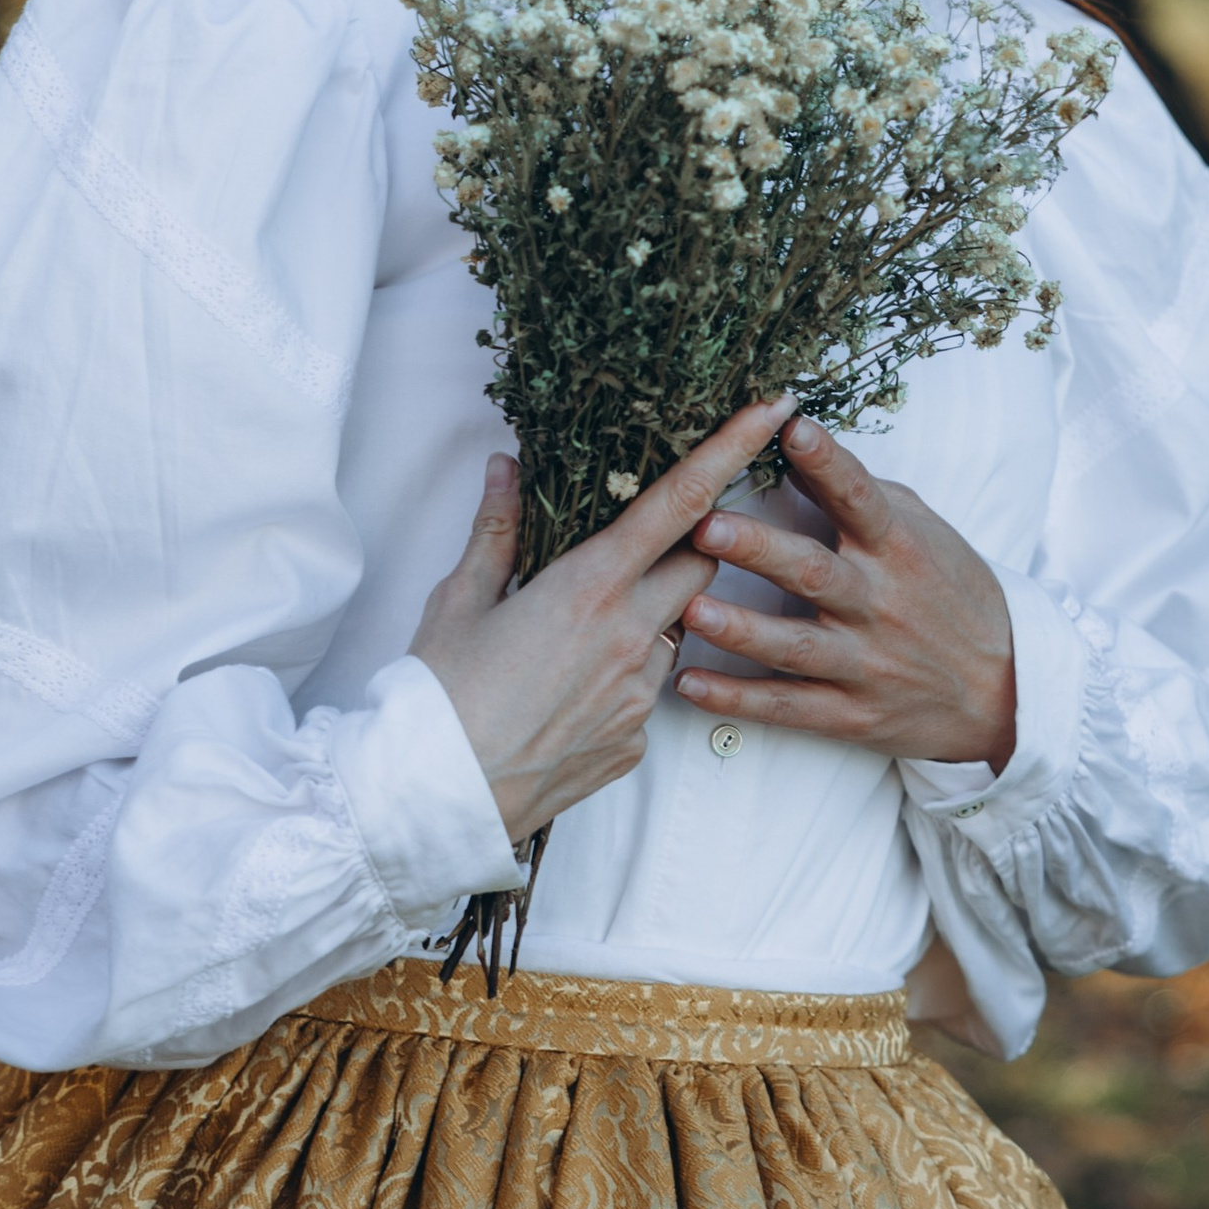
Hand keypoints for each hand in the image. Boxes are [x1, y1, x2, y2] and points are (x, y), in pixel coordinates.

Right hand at [412, 400, 795, 846]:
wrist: (436, 799)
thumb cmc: (438, 693)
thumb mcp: (459, 598)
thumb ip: (497, 529)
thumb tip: (507, 468)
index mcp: (589, 587)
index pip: (680, 503)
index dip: (731, 450)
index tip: (772, 409)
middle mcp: (629, 636)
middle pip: (701, 569)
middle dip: (694, 548)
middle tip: (652, 542)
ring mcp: (639, 695)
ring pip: (674, 634)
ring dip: (649, 619)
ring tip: (579, 635)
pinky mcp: (635, 744)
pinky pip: (649, 693)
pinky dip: (625, 678)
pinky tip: (570, 691)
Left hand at [674, 413, 1017, 771]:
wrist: (1004, 692)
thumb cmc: (951, 595)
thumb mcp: (924, 533)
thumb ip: (862, 495)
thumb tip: (796, 447)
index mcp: (900, 549)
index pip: (861, 498)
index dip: (828, 463)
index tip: (792, 428)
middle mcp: (880, 604)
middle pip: (815, 573)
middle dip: (759, 550)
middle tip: (706, 526)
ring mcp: (866, 664)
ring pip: (796, 646)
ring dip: (741, 629)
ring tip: (691, 607)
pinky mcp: (852, 715)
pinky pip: (788, 708)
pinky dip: (737, 700)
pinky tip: (689, 684)